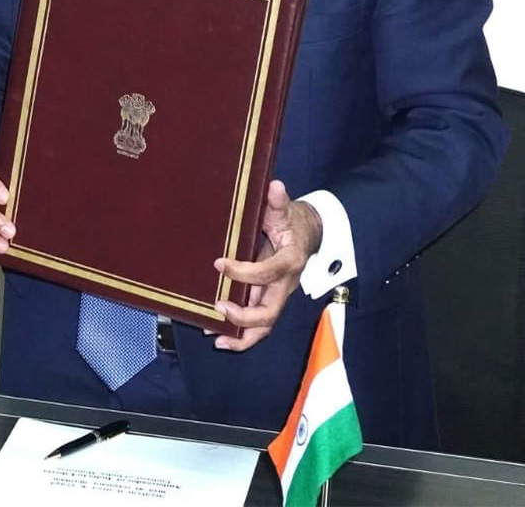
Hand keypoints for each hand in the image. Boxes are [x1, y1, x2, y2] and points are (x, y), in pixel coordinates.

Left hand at [212, 179, 322, 350]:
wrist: (308, 233)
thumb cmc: (292, 221)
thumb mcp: (284, 208)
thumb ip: (278, 201)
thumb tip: (275, 186)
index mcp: (290, 261)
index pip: (268, 272)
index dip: (244, 272)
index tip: (218, 263)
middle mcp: (285, 283)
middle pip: (270, 311)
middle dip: (245, 316)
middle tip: (218, 307)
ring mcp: (277, 294)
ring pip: (264, 323)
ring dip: (241, 334)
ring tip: (216, 337)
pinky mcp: (268, 298)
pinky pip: (258, 321)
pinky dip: (241, 333)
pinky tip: (220, 337)